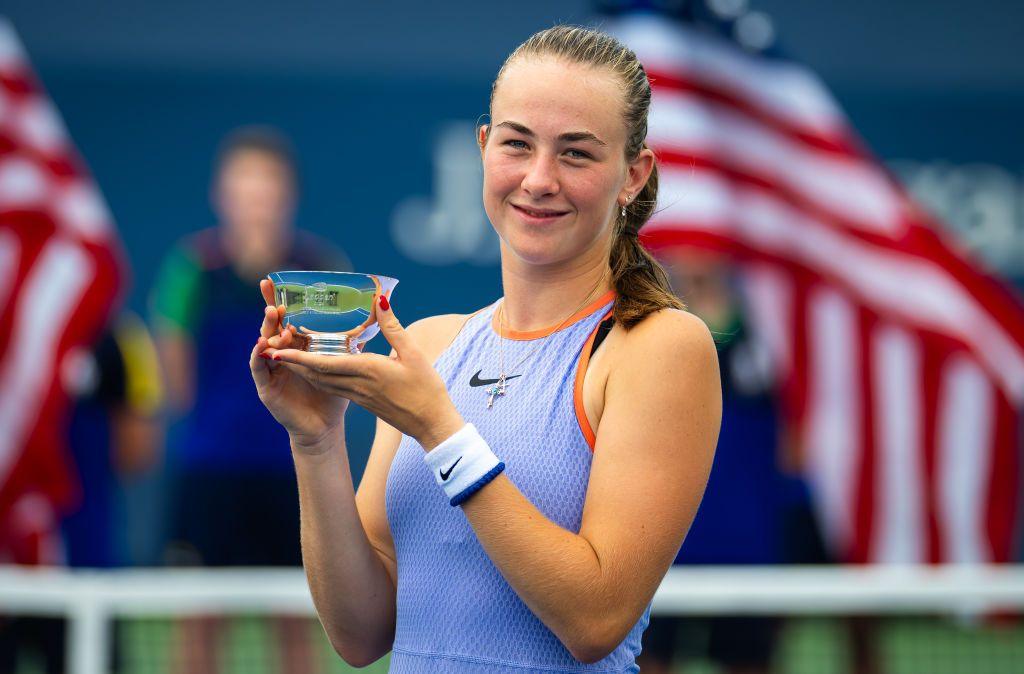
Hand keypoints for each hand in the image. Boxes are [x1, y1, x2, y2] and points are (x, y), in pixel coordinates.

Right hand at [250, 279, 347, 452]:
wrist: (324, 427)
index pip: (287, 318)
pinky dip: (258, 356)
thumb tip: (372, 318)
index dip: (279, 300)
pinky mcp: (266, 387)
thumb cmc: (334, 395)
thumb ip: (352, 341)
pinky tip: (261, 346)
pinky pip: (258, 368)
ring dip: (267, 329)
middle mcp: (283, 354)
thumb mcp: (344, 364)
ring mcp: (272, 370)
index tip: (273, 281)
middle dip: (269, 309)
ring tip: (272, 317)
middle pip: (272, 326)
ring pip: (264, 344)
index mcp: (299, 346)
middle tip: (271, 295)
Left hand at [270, 295, 464, 449]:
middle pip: (316, 373)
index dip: (298, 356)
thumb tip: (380, 301)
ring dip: (303, 370)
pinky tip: (318, 369)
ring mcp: (358, 396)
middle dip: (293, 362)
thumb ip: (393, 327)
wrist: (431, 424)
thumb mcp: (413, 353)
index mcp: (366, 371)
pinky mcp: (363, 402)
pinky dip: (320, 377)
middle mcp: (356, 384)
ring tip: (287, 357)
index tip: (277, 349)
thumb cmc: (425, 389)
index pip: (324, 363)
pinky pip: (334, 388)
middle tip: (273, 348)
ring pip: (322, 382)